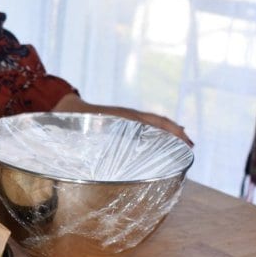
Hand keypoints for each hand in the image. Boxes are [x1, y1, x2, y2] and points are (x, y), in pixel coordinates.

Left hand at [53, 93, 192, 145]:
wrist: (65, 109)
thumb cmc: (72, 122)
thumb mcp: (84, 130)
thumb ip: (89, 138)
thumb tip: (98, 141)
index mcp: (122, 117)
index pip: (151, 122)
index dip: (168, 131)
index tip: (183, 140)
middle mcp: (128, 116)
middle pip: (157, 122)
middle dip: (175, 133)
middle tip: (190, 146)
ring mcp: (127, 118)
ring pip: (153, 123)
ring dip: (169, 132)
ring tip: (184, 143)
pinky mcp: (123, 122)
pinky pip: (145, 125)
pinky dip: (158, 131)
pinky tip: (164, 139)